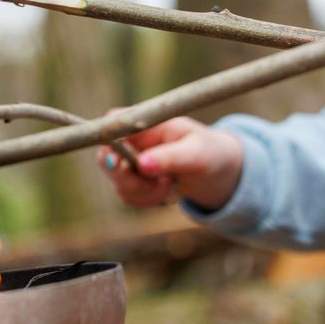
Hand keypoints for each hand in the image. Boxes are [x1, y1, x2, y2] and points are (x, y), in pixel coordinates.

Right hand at [97, 116, 243, 210]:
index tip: (124, 164)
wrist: (218, 171)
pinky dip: (147, 200)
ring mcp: (128, 162)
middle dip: (129, 178)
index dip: (110, 145)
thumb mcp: (196, 153)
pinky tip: (166, 191)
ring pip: (118, 182)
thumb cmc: (209, 152)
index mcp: (143, 123)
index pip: (111, 125)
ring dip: (144, 192)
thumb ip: (169, 157)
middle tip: (157, 183)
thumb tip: (142, 165)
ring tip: (170, 185)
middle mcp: (130, 140)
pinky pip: (128, 196)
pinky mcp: (132, 181)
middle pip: (106, 158)